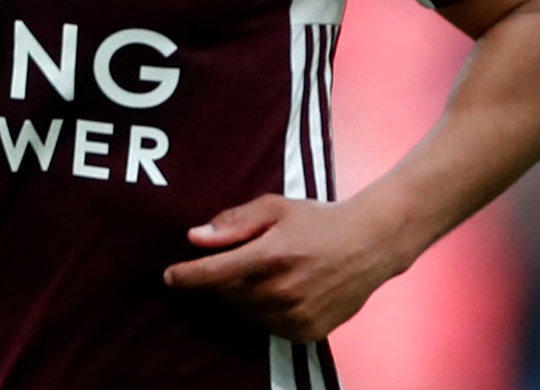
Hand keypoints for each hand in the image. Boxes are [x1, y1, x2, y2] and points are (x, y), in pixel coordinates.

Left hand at [161, 194, 410, 342]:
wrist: (370, 244)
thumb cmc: (318, 220)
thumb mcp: (275, 207)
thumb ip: (233, 223)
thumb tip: (195, 238)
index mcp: (270, 256)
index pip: (213, 274)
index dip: (186, 276)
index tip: (169, 276)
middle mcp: (281, 291)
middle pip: (227, 294)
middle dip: (225, 278)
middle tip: (244, 258)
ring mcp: (295, 315)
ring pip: (247, 312)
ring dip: (245, 296)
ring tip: (268, 272)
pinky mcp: (307, 332)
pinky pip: (269, 326)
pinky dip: (266, 311)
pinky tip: (284, 290)